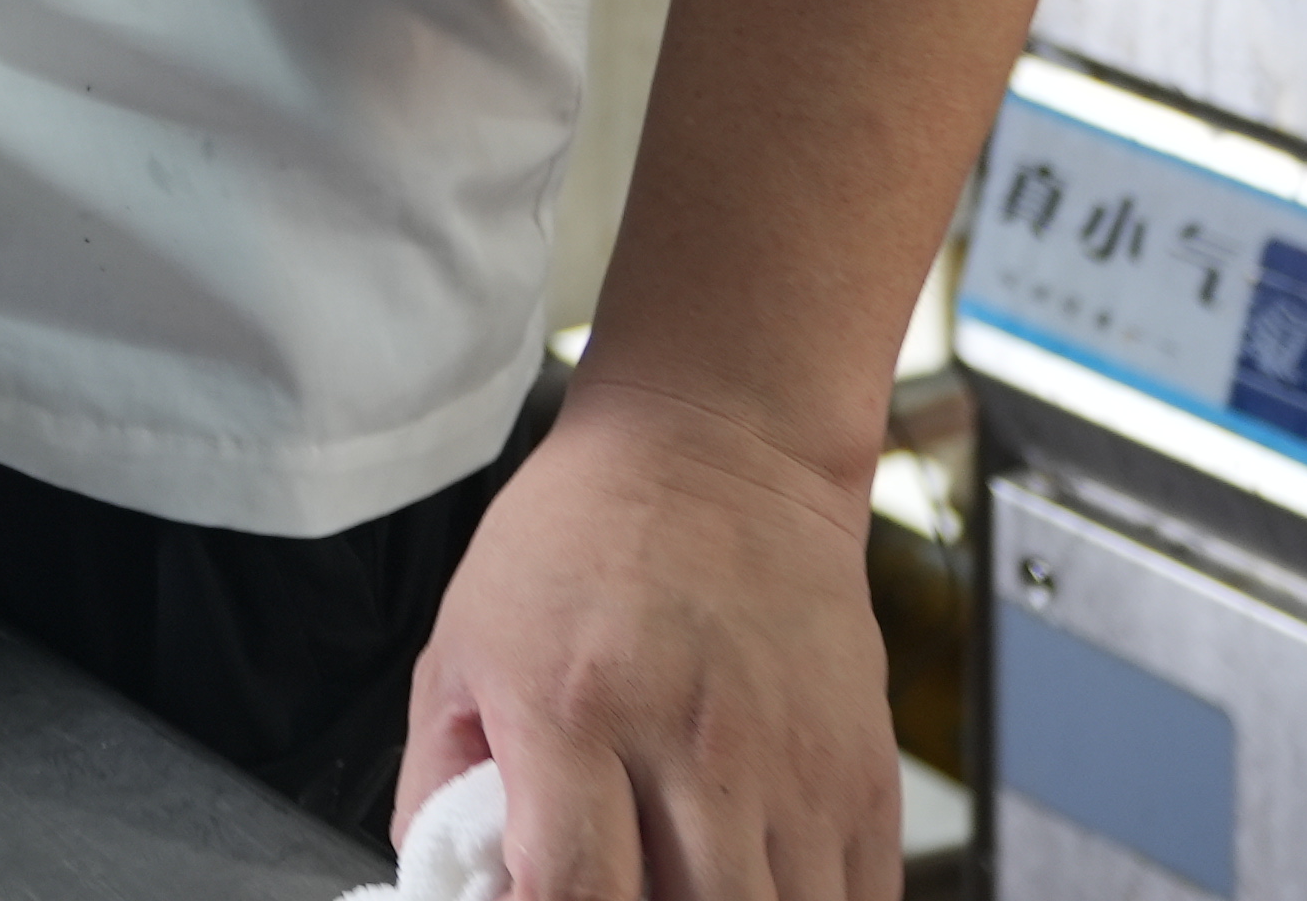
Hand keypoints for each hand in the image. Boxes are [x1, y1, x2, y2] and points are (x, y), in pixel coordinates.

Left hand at [394, 376, 897, 898]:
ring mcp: (791, 767)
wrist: (716, 450)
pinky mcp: (864, 774)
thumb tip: (451, 884)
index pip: (569, 890)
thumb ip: (442, 778)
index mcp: (575, 712)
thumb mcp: (465, 642)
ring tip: (679, 881)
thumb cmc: (580, 538)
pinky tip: (755, 883)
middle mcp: (692, 746)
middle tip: (615, 887)